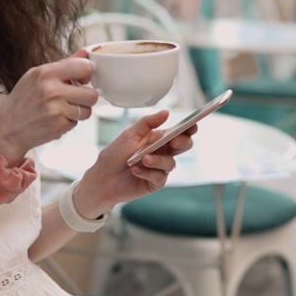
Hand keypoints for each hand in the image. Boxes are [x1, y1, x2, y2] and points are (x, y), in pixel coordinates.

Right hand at [0, 51, 97, 162]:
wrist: (7, 129)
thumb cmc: (22, 101)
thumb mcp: (36, 76)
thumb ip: (64, 65)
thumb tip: (86, 53)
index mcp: (45, 73)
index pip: (85, 67)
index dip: (87, 74)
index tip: (82, 79)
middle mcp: (51, 90)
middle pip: (92, 94)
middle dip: (86, 98)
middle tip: (74, 98)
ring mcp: (55, 109)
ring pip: (88, 110)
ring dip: (79, 111)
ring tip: (63, 110)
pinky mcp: (58, 126)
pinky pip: (77, 122)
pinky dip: (69, 122)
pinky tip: (55, 119)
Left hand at [74, 109, 197, 217]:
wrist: (102, 178)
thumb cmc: (115, 155)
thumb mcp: (130, 134)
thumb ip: (147, 123)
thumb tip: (166, 112)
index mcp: (158, 139)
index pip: (178, 132)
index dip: (188, 128)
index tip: (192, 124)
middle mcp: (162, 153)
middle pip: (183, 147)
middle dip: (182, 142)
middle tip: (174, 141)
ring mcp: (159, 169)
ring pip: (170, 163)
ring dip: (157, 160)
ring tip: (143, 159)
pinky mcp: (155, 183)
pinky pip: (160, 177)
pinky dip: (147, 173)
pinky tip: (135, 170)